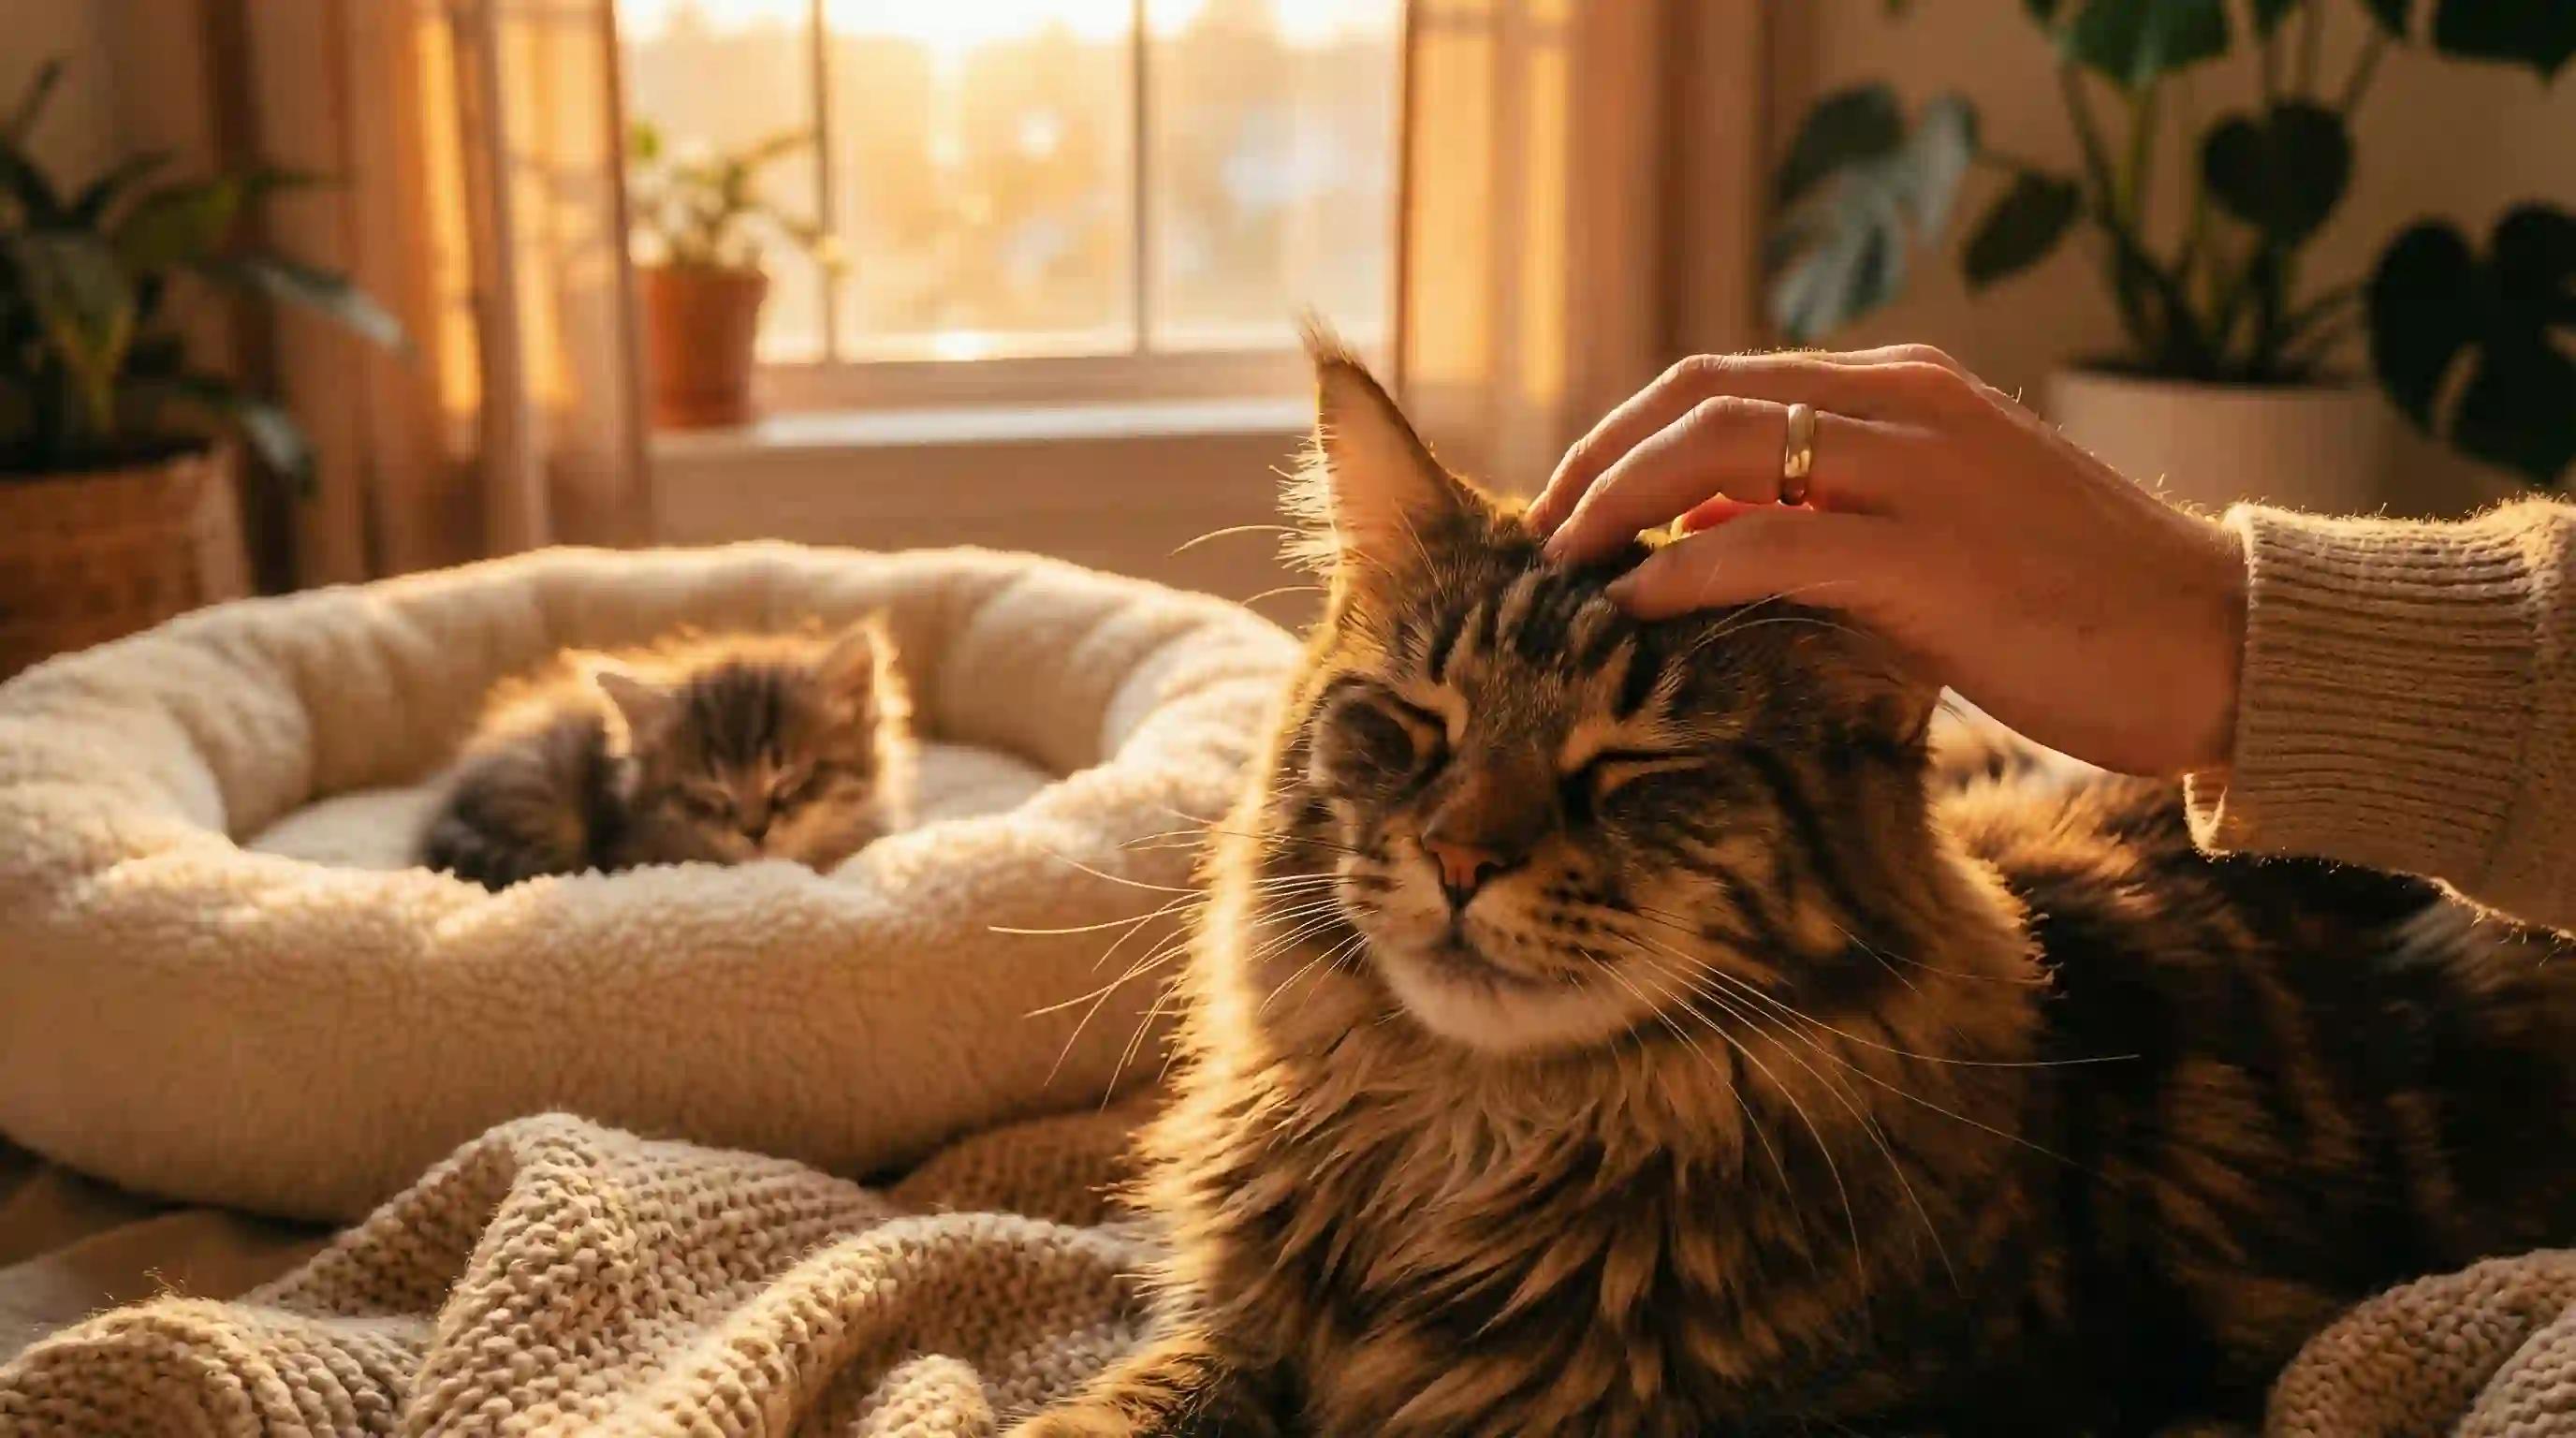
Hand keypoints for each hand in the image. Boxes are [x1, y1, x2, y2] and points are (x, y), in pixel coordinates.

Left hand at [1527, 347, 2246, 776]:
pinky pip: (1765, 542)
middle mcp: (1907, 406)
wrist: (2221, 644)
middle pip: (1700, 396)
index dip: (1628, 434)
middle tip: (1541, 532)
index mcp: (1907, 389)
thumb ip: (1835, 508)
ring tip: (1561, 567)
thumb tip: (1700, 523)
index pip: (1725, 380)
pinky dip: (1679, 568)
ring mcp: (1920, 474)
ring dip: (1617, 503)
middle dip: (1600, 459)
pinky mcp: (1929, 560)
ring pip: (1719, 448)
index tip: (1571, 499)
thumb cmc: (2077, 603)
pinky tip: (1629, 610)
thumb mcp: (1944, 523)